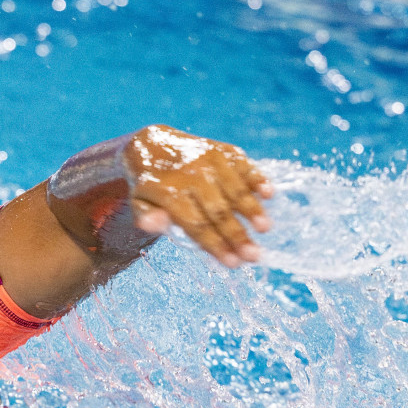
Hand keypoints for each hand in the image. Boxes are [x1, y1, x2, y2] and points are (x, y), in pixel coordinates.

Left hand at [124, 125, 273, 267]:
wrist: (153, 144)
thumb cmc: (149, 184)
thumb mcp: (138, 201)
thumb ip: (145, 216)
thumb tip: (154, 225)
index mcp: (169, 192)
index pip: (196, 224)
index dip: (216, 244)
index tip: (233, 264)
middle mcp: (191, 175)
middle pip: (218, 210)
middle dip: (237, 235)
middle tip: (254, 256)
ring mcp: (208, 161)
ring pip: (234, 188)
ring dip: (252, 209)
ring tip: (265, 228)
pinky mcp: (222, 150)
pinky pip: (243, 165)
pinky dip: (256, 178)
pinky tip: (269, 194)